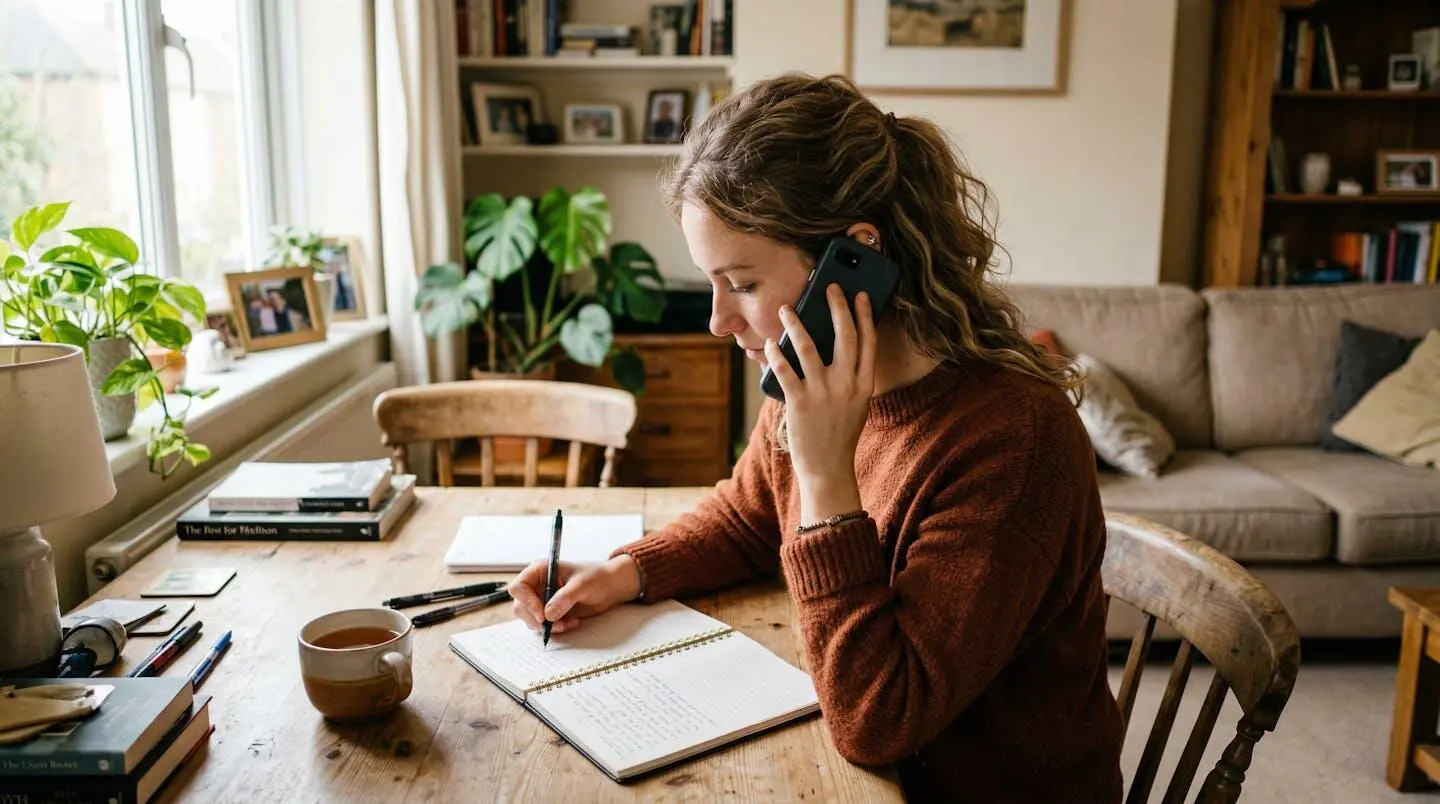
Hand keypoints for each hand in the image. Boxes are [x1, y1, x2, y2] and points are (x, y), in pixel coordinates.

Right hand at [507, 555, 641, 633]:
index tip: (542, 615)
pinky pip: (543, 626)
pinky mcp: (550, 612)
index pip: (519, 587)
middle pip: (520, 606)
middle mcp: (537, 585)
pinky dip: (555, 628)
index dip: (526, 602)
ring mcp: (542, 600)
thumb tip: (548, 614)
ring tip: (568, 623)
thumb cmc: (597, 577)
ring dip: (548, 626)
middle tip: (554, 626)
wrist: (611, 587)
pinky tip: (571, 622)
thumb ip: (565, 598)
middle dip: (536, 619)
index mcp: (540, 571)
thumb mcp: (582, 585)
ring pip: (530, 619)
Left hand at [764, 283, 874, 524]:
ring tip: (786, 309)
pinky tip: (770, 344)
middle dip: (837, 307)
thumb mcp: (855, 404)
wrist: (828, 469)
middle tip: (829, 287)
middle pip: (845, 337)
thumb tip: (836, 345)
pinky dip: (776, 354)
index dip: (865, 315)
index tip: (860, 294)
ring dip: (796, 324)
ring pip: (809, 348)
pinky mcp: (800, 403)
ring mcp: (823, 393)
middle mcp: (847, 386)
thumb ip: (851, 377)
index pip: (868, 342)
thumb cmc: (839, 434)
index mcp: (864, 385)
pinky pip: (785, 370)